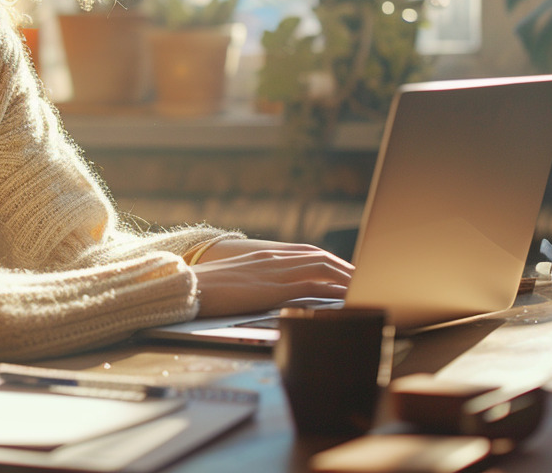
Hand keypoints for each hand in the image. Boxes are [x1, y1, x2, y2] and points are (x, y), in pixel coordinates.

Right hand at [190, 238, 353, 317]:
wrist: (188, 286)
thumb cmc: (205, 288)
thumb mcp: (234, 280)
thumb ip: (253, 280)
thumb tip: (263, 291)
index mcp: (264, 256)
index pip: (306, 253)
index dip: (329, 260)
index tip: (345, 269)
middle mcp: (273, 259)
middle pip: (319, 258)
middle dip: (343, 267)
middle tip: (364, 277)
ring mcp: (274, 271)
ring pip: (321, 269)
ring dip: (345, 276)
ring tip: (364, 285)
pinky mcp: (274, 288)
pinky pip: (312, 286)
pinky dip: (333, 290)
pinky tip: (345, 297)